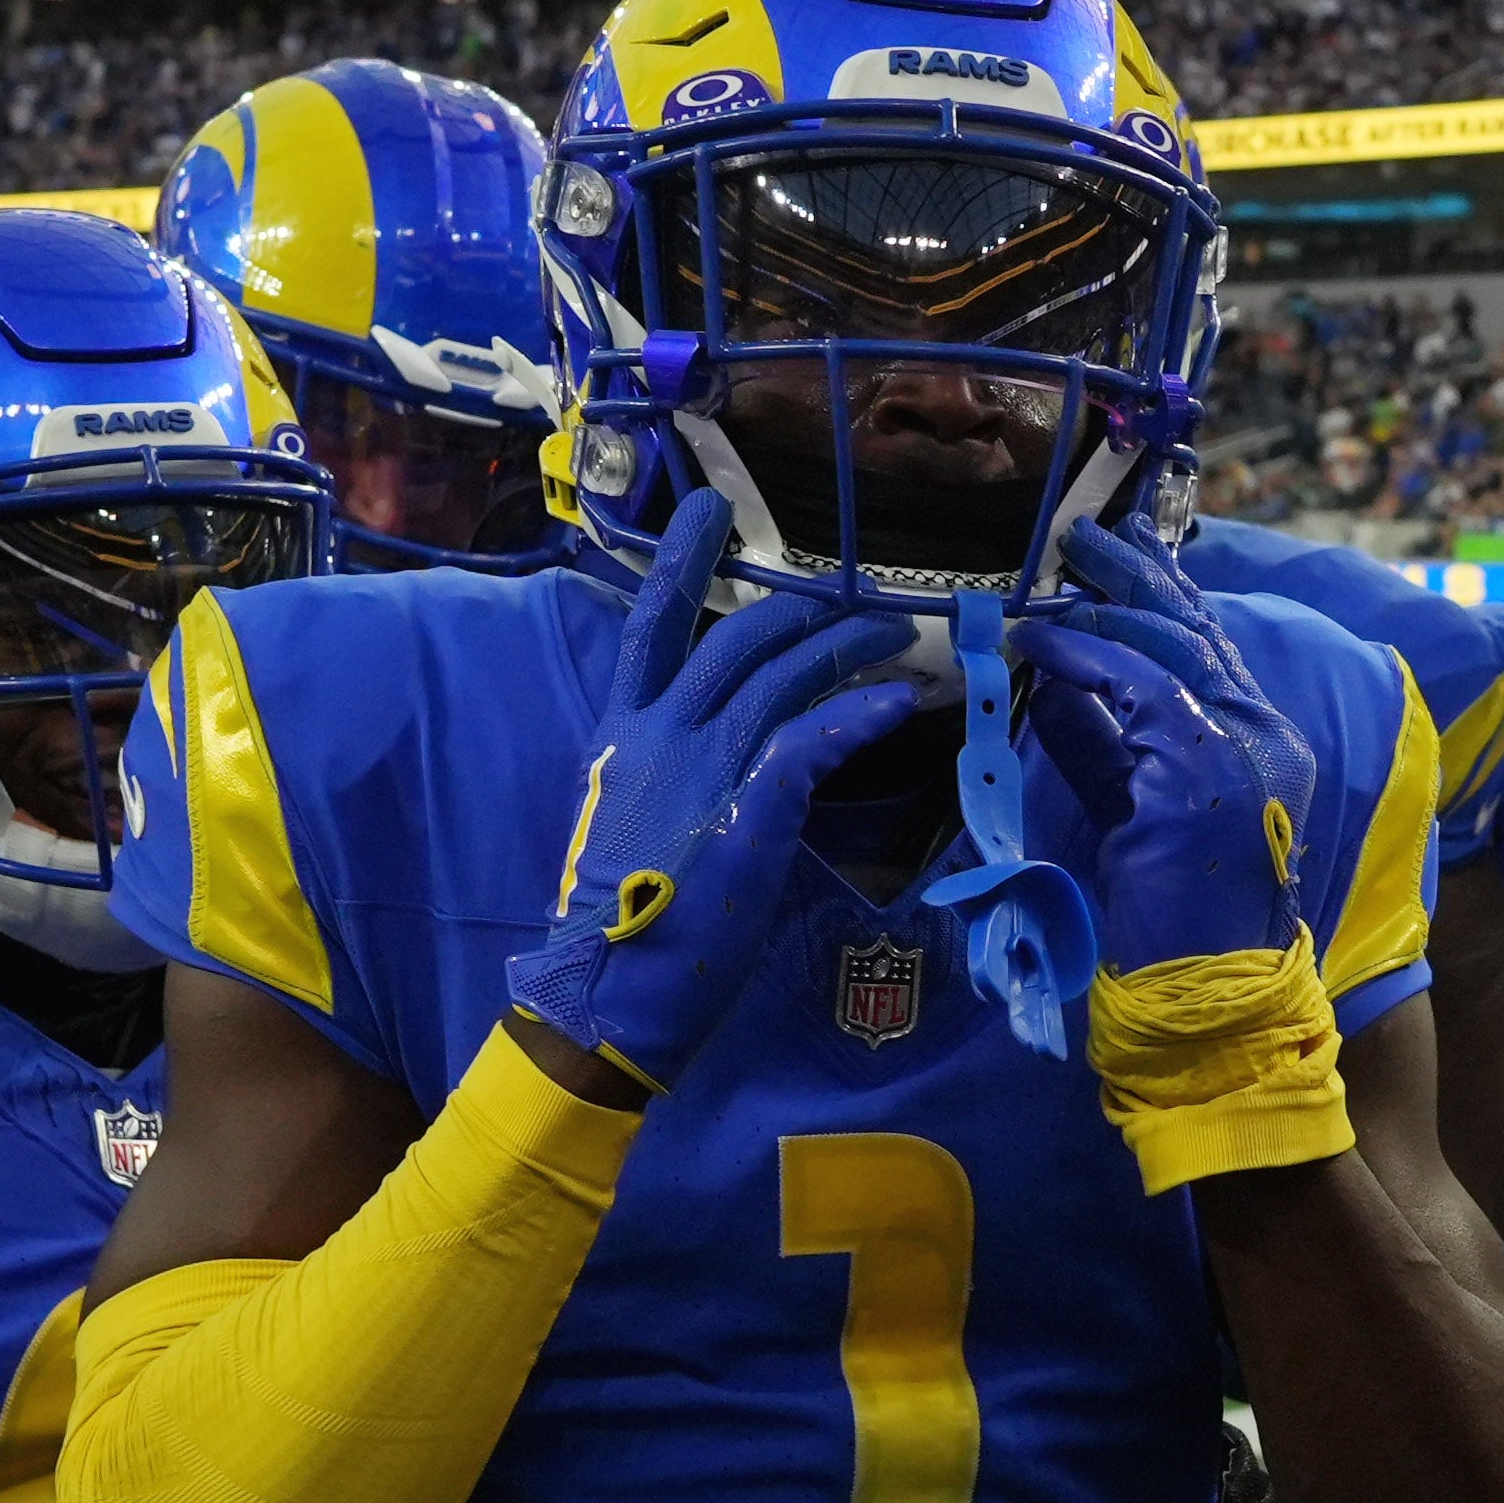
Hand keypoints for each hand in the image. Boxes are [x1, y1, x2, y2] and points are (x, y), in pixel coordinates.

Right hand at [501, 486, 920, 1092]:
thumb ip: (668, 776)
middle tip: (860, 597)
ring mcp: (703, 767)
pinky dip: (858, 712)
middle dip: (804, 606)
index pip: (649, 625)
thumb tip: (715, 760)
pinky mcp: (748, 808)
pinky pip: (813, 738)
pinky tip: (898, 701)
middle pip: (738, 636)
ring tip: (898, 637)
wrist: (604, 992)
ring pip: (783, 675)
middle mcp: (659, 734)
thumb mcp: (628, 826)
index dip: (681, 561)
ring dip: (848, 647)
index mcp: (621, 736)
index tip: (708, 510)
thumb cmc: (620, 924)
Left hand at [1013, 551, 1317, 977]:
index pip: (1210, 650)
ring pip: (1168, 646)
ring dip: (1105, 605)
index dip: (1164, 596)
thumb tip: (1059, 686)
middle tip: (1087, 536)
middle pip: (1197, 629)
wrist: (1207, 992)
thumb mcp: (1134, 808)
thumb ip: (1106, 746)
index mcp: (1262, 742)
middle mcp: (1264, 732)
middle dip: (1139, 574)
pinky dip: (1084, 656)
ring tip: (1057, 577)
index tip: (1122, 557)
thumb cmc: (1171, 918)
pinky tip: (1043, 641)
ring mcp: (1241, 745)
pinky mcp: (1201, 764)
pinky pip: (1134, 685)